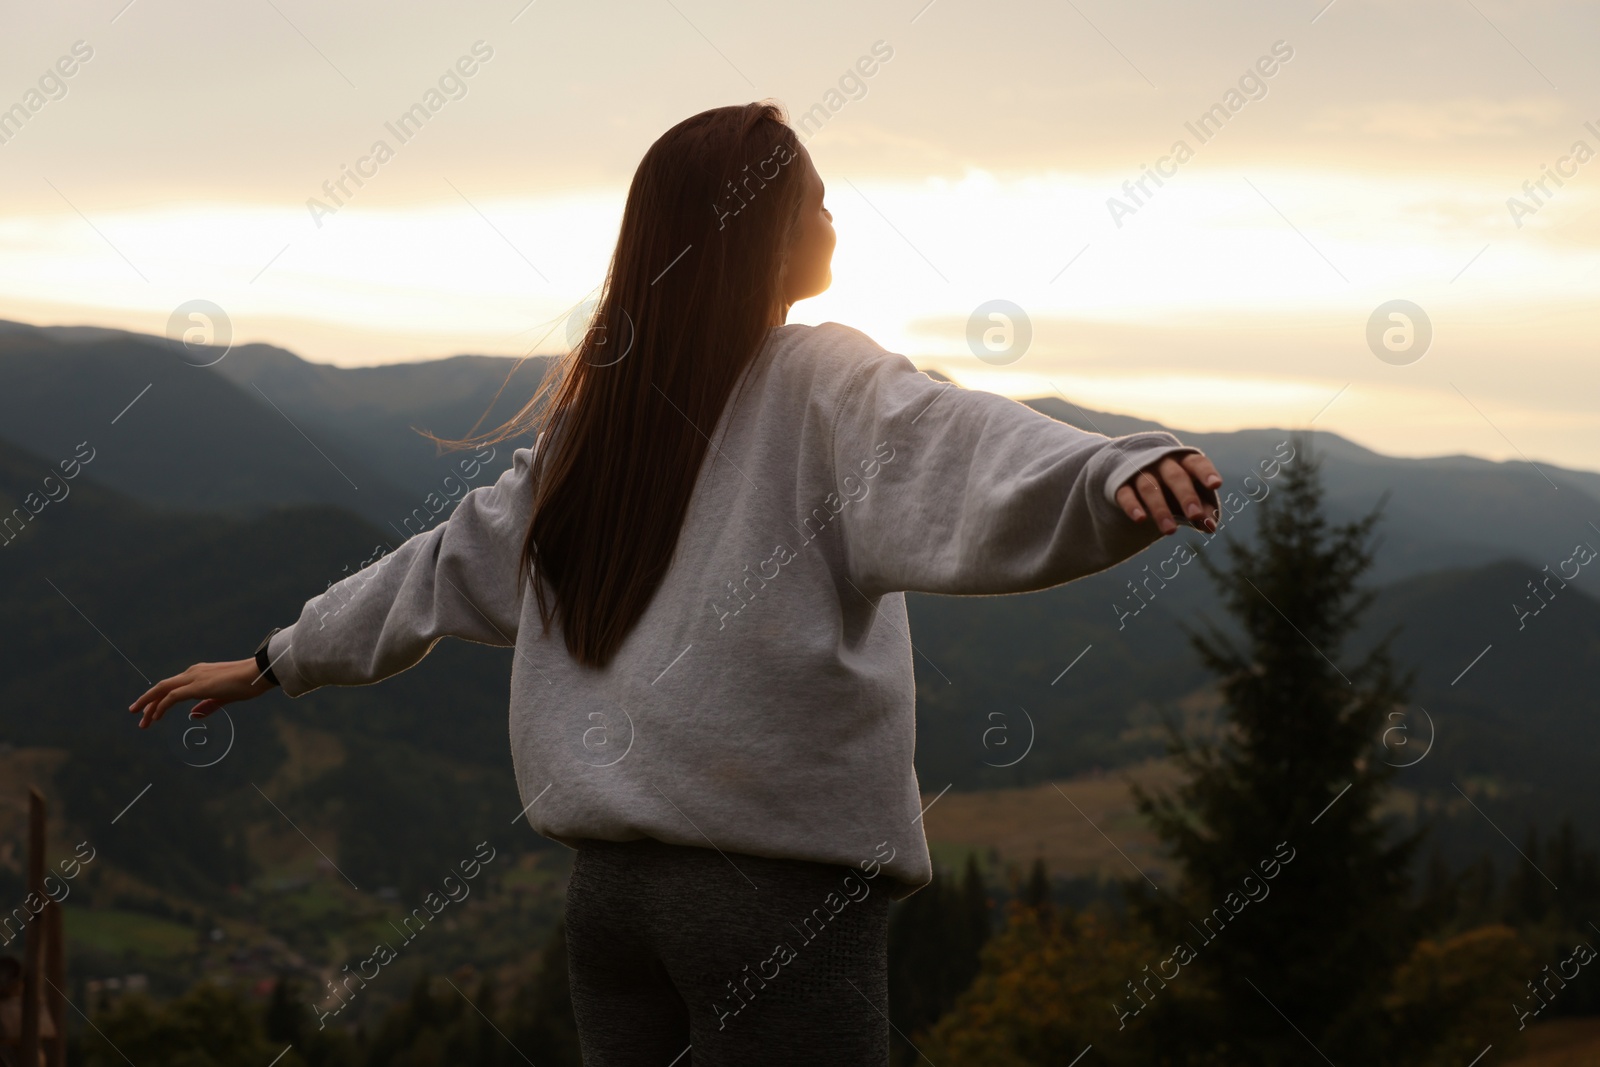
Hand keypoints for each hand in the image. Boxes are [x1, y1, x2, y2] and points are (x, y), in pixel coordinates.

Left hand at [128, 658, 274, 729]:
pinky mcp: (197, 686)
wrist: (260, 673)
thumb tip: (194, 715)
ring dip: (150, 705)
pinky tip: (156, 717)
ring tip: (141, 720)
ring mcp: (194, 677)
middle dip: (147, 701)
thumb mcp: (225, 697)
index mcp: (199, 674)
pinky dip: (161, 706)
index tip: (151, 712)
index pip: (173, 686)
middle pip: (162, 687)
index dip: (159, 699)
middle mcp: (193, 672)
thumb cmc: (248, 683)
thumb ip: (208, 705)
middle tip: (136, 715)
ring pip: (163, 690)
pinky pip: (172, 696)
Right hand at [1115, 452, 1222, 534]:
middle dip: (1186, 496)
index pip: (1197, 463)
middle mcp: (1162, 462)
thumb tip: (1210, 527)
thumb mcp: (1188, 494)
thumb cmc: (1170, 487)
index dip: (1206, 473)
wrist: (1131, 473)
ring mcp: (1140, 471)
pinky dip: (1133, 506)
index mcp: (1183, 461)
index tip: (1216, 485)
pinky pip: (1126, 494)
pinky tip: (1140, 520)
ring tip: (1171, 531)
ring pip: (1150, 488)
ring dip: (1160, 509)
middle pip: (1175, 476)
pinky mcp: (1121, 484)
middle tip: (1195, 515)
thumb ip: (1202, 508)